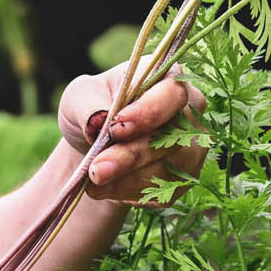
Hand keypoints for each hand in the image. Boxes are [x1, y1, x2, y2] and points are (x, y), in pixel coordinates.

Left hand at [57, 65, 207, 204]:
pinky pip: (165, 191)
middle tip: (96, 170)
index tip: (115, 129)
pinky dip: (131, 193)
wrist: (93, 144)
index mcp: (166, 78)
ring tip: (94, 182)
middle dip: (130, 156)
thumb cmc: (91, 109)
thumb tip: (100, 120)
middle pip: (172, 137)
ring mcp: (192, 145)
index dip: (148, 113)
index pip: (172, 93)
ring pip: (170, 168)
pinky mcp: (185, 175)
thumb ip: (87, 105)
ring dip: (129, 180)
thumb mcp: (78, 98)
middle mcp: (188, 111)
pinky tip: (106, 190)